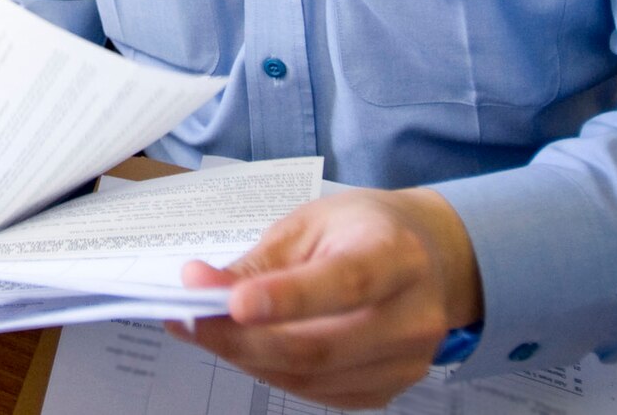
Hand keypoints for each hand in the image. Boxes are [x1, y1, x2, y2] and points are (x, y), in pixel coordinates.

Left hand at [169, 187, 481, 408]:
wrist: (427, 258)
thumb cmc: (362, 230)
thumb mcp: (311, 223)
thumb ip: (260, 261)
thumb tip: (199, 286)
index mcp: (397, 254)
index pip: (345, 283)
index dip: (287, 298)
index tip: (231, 302)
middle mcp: (413, 315)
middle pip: (320, 345)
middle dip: (243, 338)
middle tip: (189, 320)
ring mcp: (407, 361)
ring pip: (312, 377)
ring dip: (247, 358)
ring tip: (204, 331)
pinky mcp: (390, 388)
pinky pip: (318, 393)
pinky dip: (272, 373)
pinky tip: (243, 348)